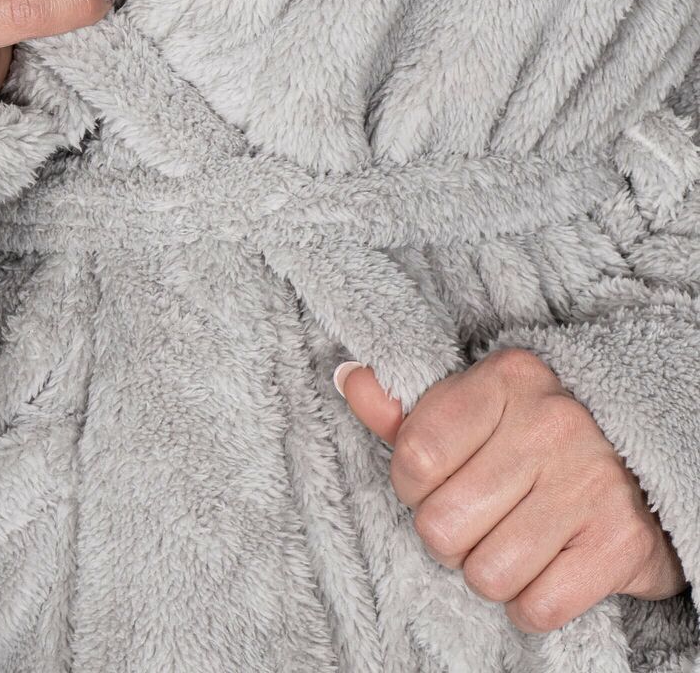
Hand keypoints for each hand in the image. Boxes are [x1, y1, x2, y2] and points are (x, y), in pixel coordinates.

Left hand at [333, 348, 685, 633]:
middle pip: (442, 525)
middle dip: (446, 535)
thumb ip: (401, 408)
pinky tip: (541, 569)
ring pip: (486, 573)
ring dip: (487, 572)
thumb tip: (348, 379)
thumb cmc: (526, 442)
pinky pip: (538, 606)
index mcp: (506, 378)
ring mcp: (591, 481)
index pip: (415, 456)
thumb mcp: (465, 411)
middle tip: (473, 518)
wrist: (635, 473)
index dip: (411, 486)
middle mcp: (552, 421)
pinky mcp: (621, 542)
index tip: (433, 483)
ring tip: (506, 540)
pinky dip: (529, 603)